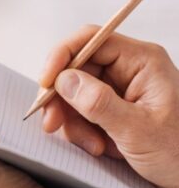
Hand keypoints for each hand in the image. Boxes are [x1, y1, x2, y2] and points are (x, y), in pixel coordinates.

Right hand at [41, 25, 178, 187]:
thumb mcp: (138, 131)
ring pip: (73, 93)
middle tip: (52, 123)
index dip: (62, 56)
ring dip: (72, 121)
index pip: (91, 40)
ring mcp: (118, 90)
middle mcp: (128, 70)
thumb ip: (99, 103)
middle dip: (61, 98)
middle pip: (76, 68)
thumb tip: (64, 80)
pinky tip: (96, 147)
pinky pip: (79, 111)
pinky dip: (79, 130)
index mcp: (141, 62)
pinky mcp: (110, 109)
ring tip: (91, 145)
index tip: (45, 82)